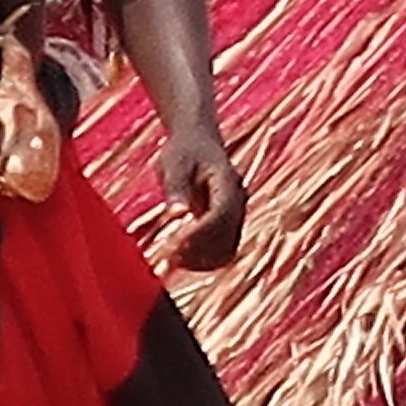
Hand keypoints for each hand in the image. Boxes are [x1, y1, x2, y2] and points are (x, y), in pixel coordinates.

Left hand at [150, 123, 247, 271]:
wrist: (198, 142)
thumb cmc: (184, 150)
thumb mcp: (174, 163)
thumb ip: (176, 188)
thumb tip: (177, 213)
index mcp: (228, 182)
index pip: (221, 213)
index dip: (200, 233)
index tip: (174, 246)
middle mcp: (238, 202)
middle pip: (227, 238)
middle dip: (198, 253)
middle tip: (167, 261)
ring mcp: (236, 216)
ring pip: (226, 251)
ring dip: (200, 262)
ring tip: (170, 263)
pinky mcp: (227, 227)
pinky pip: (221, 252)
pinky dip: (202, 261)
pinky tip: (179, 260)